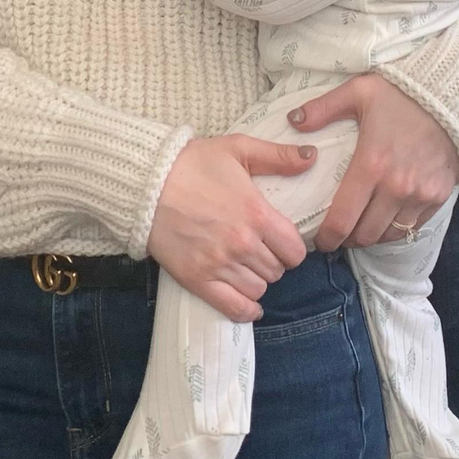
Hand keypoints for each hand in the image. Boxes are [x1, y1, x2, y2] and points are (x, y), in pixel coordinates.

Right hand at [148, 134, 314, 320]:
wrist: (146, 183)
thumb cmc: (193, 163)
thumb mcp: (238, 148)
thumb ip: (278, 156)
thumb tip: (311, 158)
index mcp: (257, 214)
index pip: (295, 250)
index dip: (293, 248)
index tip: (283, 242)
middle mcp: (243, 244)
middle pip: (277, 270)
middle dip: (274, 261)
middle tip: (261, 250)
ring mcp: (220, 265)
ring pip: (258, 289)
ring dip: (257, 280)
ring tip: (248, 266)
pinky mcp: (197, 280)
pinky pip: (233, 308)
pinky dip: (245, 310)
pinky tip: (248, 303)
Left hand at [289, 74, 458, 251]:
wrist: (453, 96)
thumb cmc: (401, 94)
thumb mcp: (358, 91)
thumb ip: (322, 108)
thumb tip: (293, 121)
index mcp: (371, 165)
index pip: (342, 219)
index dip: (327, 237)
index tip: (319, 240)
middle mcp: (396, 187)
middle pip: (364, 235)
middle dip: (347, 239)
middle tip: (338, 233)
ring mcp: (420, 195)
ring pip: (388, 236)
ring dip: (371, 236)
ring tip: (360, 226)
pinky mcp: (438, 197)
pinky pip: (412, 227)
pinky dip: (396, 228)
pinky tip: (386, 218)